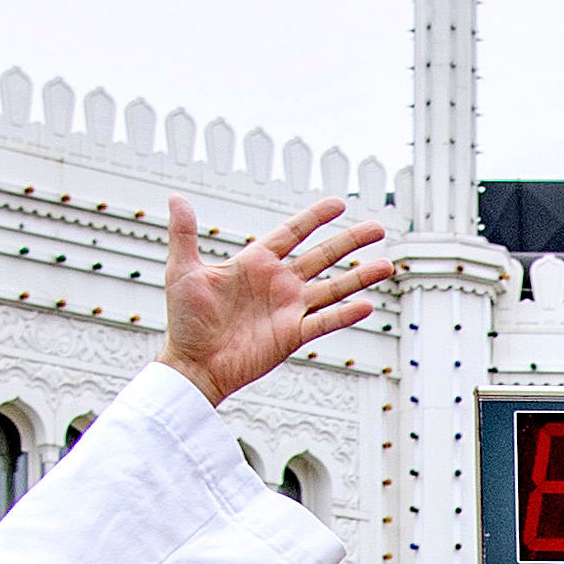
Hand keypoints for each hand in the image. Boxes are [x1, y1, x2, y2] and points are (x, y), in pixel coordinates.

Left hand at [158, 197, 396, 402]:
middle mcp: (277, 283)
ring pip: (332, 288)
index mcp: (255, 263)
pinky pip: (325, 322)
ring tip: (387, 265)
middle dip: (350, 242)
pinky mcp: (292, 335)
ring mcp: (288, 309)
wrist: (193, 365)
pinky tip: (367, 304)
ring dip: (359, 277)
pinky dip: (346, 314)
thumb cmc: (185, 321)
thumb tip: (176, 198)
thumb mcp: (183, 271)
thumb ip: (184, 234)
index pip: (291, 233)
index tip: (338, 203)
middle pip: (322, 256)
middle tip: (376, 228)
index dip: (314, 218)